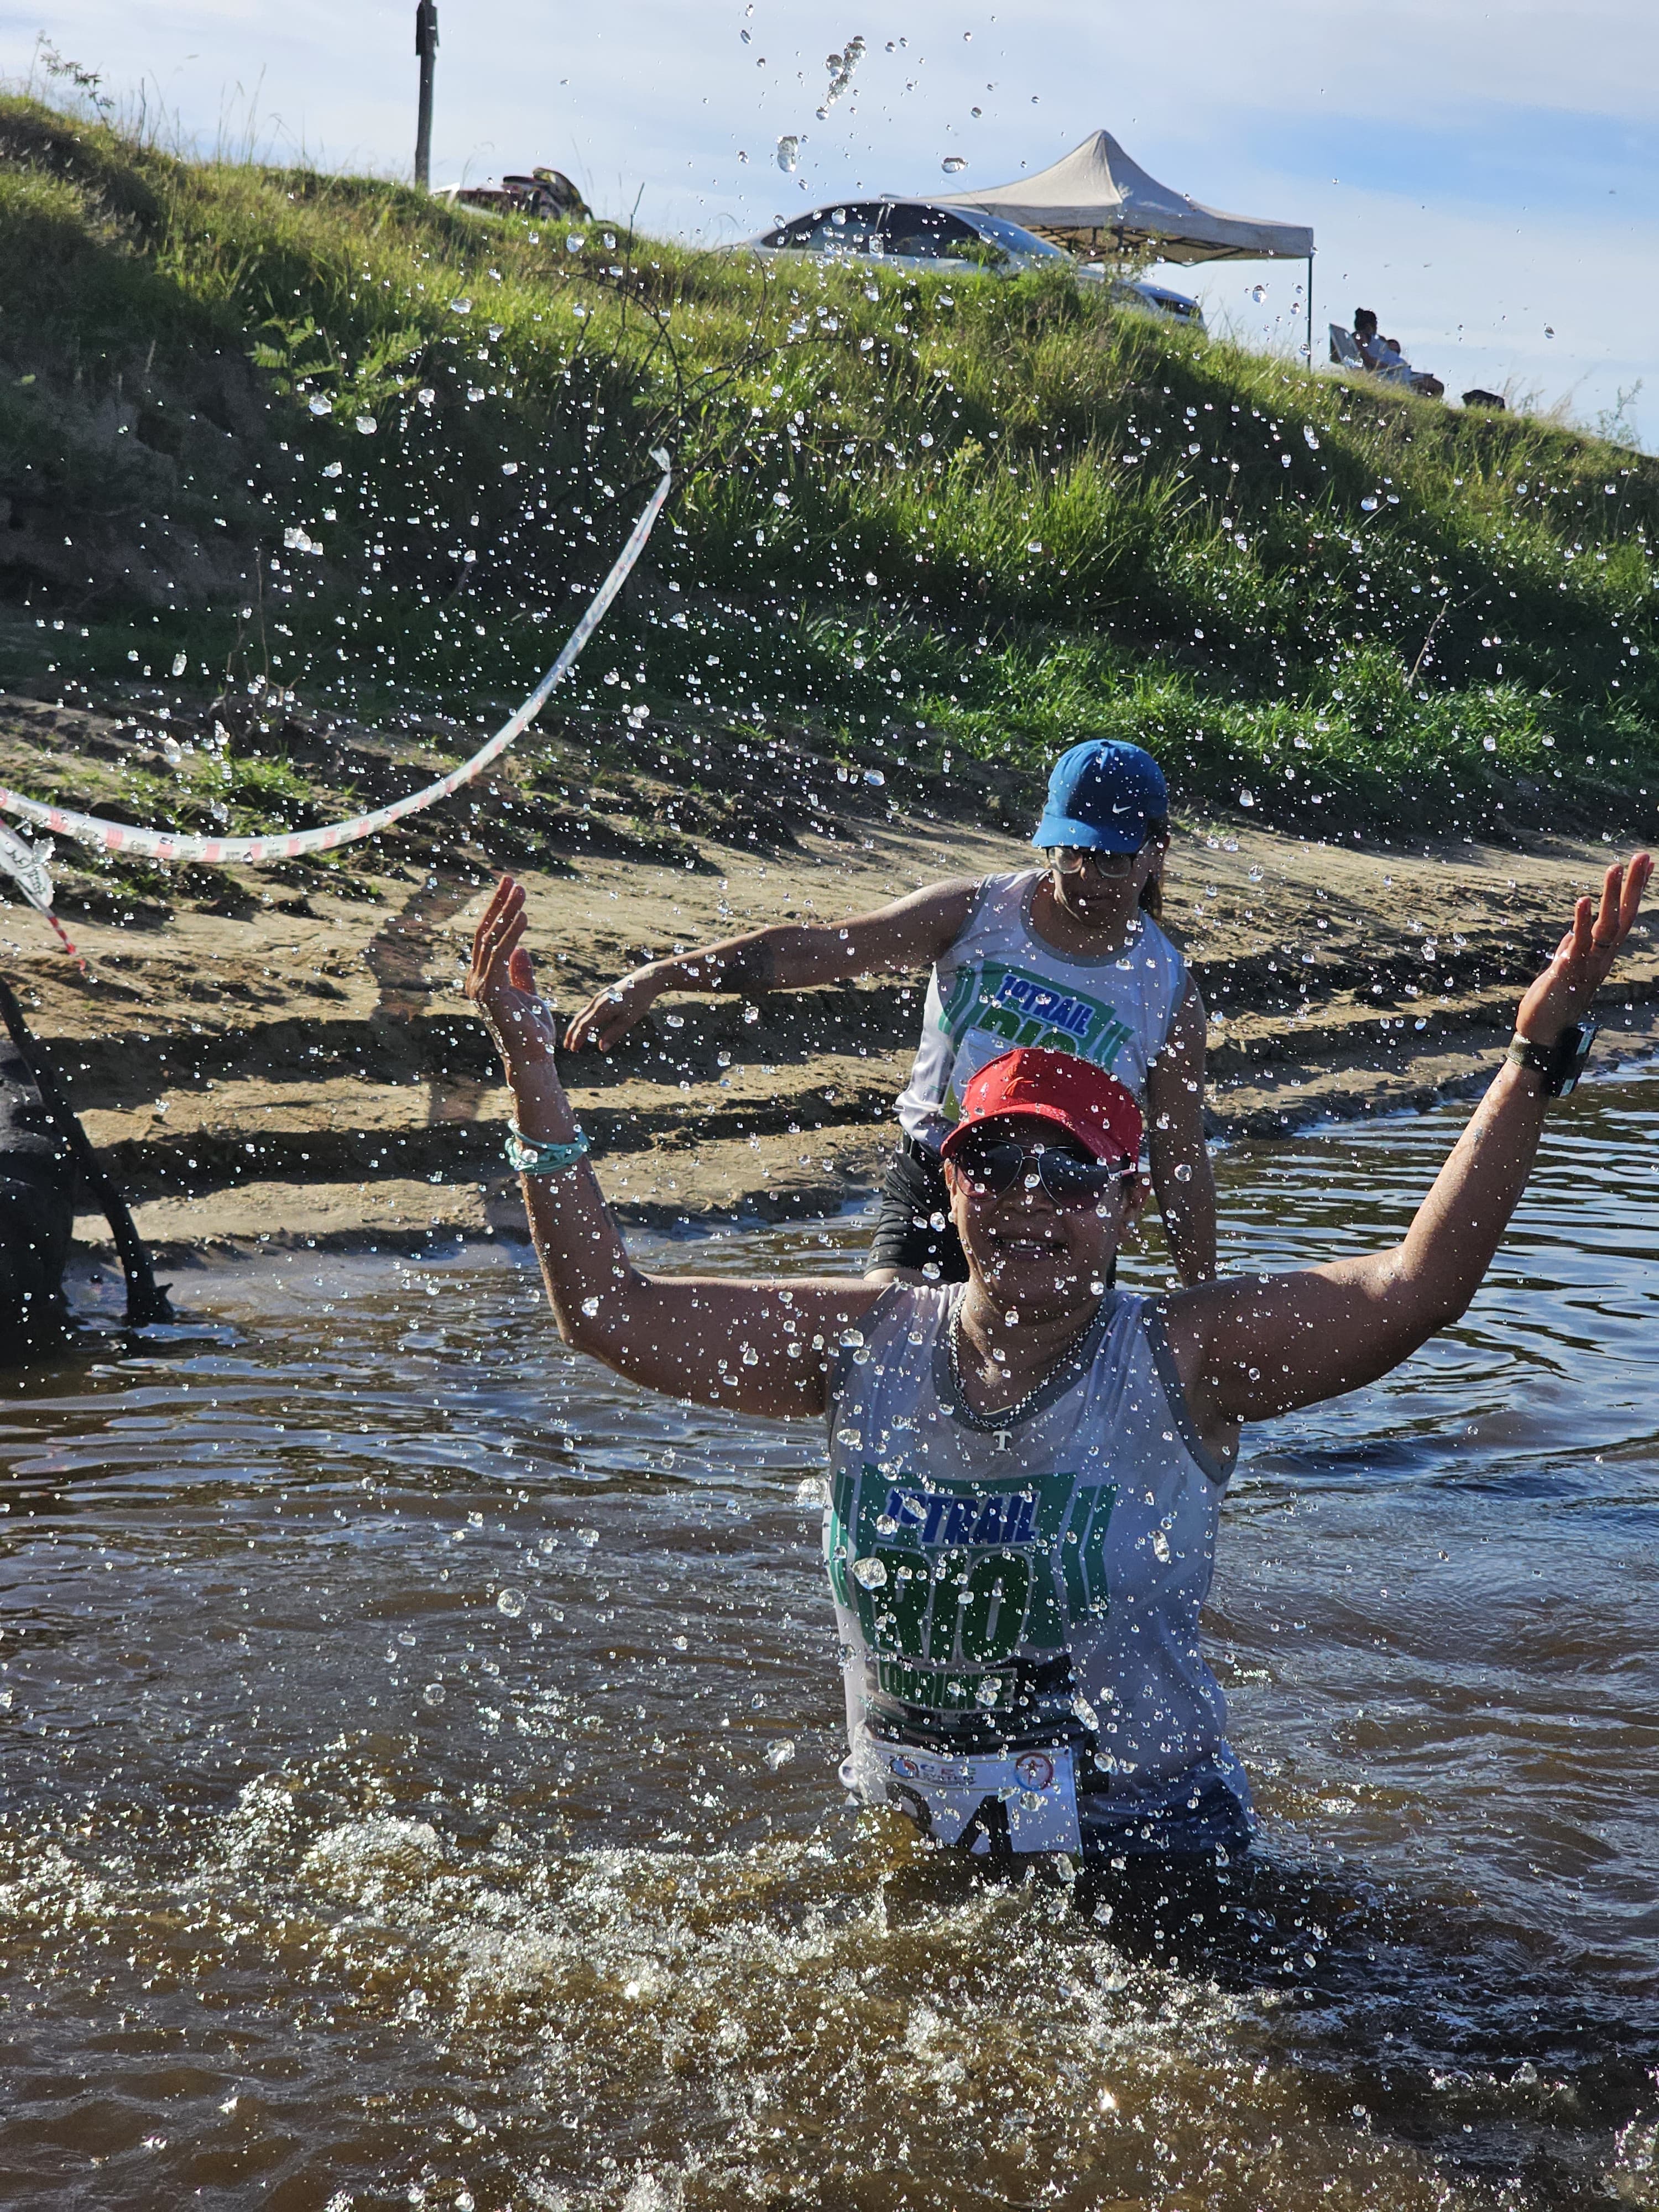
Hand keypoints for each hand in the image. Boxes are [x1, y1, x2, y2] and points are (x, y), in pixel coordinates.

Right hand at [466, 875, 559, 1072]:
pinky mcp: (491, 993)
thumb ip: (521, 974)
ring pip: (492, 940)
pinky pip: (500, 956)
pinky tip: (523, 916)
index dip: (496, 913)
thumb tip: (520, 949)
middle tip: (511, 879)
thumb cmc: (532, 1032)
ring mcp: (480, 988)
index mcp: (483, 981)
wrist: (532, 1059)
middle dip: (498, 904)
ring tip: (520, 890)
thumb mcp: (528, 996)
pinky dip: (512, 933)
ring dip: (507, 912)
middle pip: (485, 934)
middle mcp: (476, 983)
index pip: (487, 940)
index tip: (509, 889)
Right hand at [563, 964, 661, 1052]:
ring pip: (582, 1014)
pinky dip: (581, 1020)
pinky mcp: (602, 996)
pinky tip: (583, 1027)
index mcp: (603, 1008)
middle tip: (567, 1047)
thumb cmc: (639, 1001)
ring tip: (571, 1038)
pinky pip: (587, 1010)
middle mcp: (597, 1002)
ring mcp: (598, 998)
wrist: (645, 981)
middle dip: (572, 1034)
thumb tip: (602, 1048)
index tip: (573, 1049)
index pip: (585, 1026)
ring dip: (575, 1027)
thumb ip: (614, 1034)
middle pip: (579, 1019)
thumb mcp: (628, 1020)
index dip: (578, 1039)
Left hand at [1514, 853, 1651, 1043]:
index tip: (1645, 865)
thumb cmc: (1553, 1003)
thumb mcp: (1564, 970)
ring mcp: (1588, 964)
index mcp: (1602, 956)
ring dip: (1610, 896)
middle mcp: (1601, 958)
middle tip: (1643, 856)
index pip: (1623, 918)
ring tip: (1615, 867)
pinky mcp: (1569, 970)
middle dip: (1633, 886)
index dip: (1633, 891)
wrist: (1542, 1035)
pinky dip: (1582, 921)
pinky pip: (1579, 943)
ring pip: (1606, 926)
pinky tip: (1584, 900)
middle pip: (1623, 917)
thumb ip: (1571, 950)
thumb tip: (1572, 934)